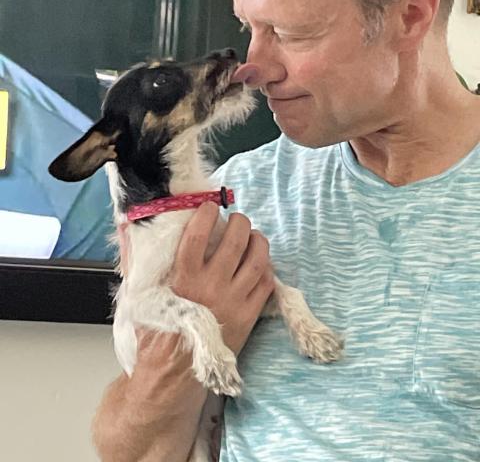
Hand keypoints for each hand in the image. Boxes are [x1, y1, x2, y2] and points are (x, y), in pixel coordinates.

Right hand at [117, 202, 273, 353]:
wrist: (173, 374)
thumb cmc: (156, 334)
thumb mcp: (140, 295)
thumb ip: (136, 260)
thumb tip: (129, 229)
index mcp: (183, 280)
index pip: (198, 236)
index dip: (206, 215)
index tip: (209, 207)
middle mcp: (212, 288)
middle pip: (235, 242)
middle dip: (239, 223)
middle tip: (236, 218)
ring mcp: (234, 302)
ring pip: (256, 260)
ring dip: (258, 241)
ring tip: (253, 235)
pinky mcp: (249, 316)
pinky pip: (266, 283)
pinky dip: (266, 267)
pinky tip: (259, 262)